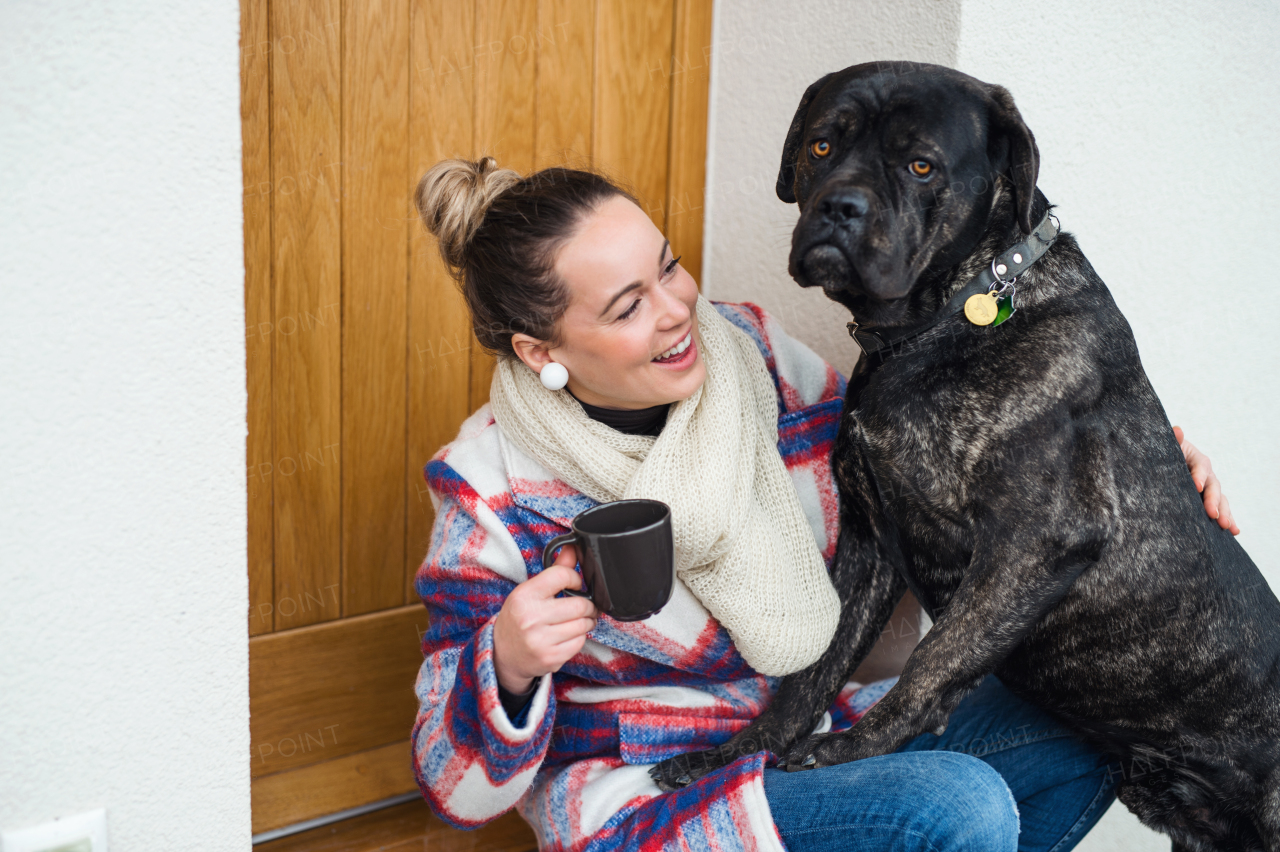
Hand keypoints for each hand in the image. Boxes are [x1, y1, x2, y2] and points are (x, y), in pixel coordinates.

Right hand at [492, 543, 597, 693]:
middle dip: (589, 605)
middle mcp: (531, 617)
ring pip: (583, 624)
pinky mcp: (550, 658)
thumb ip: (554, 571)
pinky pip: (580, 642)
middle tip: (585, 606)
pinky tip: (568, 635)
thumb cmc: (519, 618)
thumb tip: (572, 549)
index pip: (562, 576)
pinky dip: (580, 637)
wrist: (502, 654)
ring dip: (587, 621)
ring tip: (578, 620)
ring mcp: (540, 640)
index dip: (576, 578)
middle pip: (580, 604)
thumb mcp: (529, 592)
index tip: (576, 584)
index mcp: (524, 595)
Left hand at [1173, 426, 1239, 534]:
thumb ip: (1172, 440)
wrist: (1162, 463)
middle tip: (1213, 514)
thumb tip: (1177, 430)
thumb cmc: (1164, 454)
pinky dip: (1228, 519)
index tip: (1196, 486)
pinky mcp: (1207, 500)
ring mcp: (1209, 488)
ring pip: (1221, 500)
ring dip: (1225, 513)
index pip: (1201, 467)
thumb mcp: (1167, 447)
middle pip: (1214, 487)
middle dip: (1214, 501)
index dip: (1199, 476)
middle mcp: (1207, 474)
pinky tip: (1234, 531)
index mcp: (1198, 460)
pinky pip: (1219, 510)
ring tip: (1227, 526)